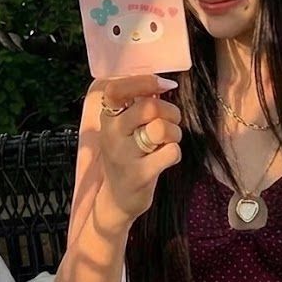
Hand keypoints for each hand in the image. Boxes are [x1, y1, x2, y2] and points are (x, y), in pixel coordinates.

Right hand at [98, 73, 181, 222]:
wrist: (117, 199)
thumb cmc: (127, 156)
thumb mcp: (124, 129)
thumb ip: (138, 105)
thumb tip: (163, 82)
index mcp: (107, 118)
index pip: (117, 89)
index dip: (144, 82)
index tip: (164, 85)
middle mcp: (111, 135)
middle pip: (149, 107)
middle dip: (170, 111)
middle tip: (171, 122)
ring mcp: (124, 156)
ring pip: (161, 128)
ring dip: (174, 132)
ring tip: (168, 141)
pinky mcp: (139, 175)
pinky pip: (171, 152)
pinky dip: (174, 153)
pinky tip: (165, 159)